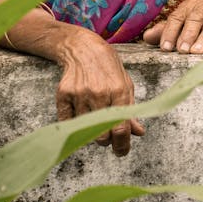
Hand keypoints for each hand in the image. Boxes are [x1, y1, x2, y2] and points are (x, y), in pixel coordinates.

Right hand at [55, 29, 145, 156]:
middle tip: (108, 136)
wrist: (84, 49)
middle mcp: (99, 93)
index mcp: (119, 91)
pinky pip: (68, 123)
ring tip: (95, 118)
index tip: (121, 152)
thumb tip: (139, 132)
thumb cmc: (109, 68)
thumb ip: (131, 110)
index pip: (121, 129)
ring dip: (91, 131)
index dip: (122, 145)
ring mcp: (80, 94)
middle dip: (107, 141)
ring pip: (85, 131)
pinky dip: (75, 125)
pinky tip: (81, 115)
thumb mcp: (125, 85)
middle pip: (102, 135)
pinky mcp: (63, 94)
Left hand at [141, 0, 202, 52]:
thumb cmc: (195, 27)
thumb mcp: (179, 27)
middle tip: (182, 50)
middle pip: (194, 19)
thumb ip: (164, 31)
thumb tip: (147, 37)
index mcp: (188, 7)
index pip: (176, 18)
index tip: (165, 48)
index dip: (170, 33)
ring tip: (197, 51)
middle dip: (187, 35)